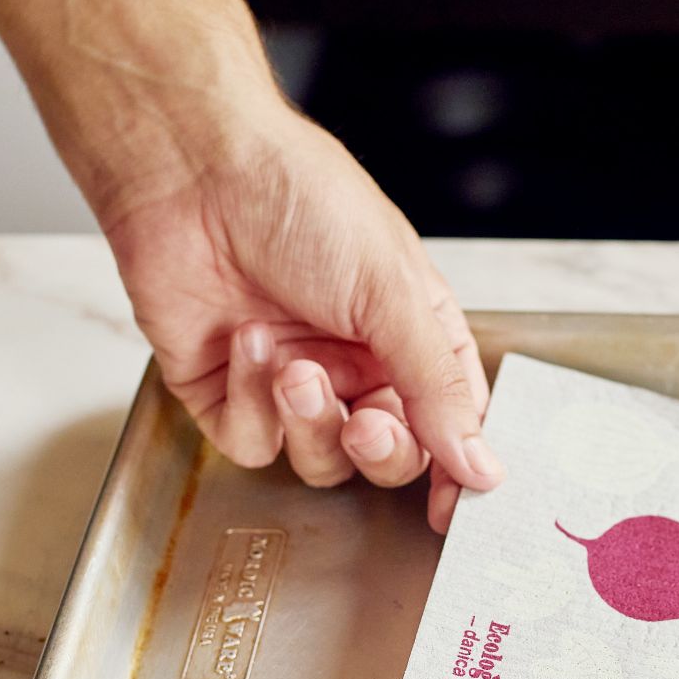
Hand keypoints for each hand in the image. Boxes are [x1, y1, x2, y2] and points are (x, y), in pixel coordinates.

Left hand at [101, 108, 502, 531]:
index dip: (455, 466)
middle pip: (388, 456)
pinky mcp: (228, 395)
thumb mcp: (393, 294)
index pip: (450, 421)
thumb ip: (438, 390)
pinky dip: (252, 403)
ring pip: (321, 460)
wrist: (193, 172)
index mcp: (411, 334)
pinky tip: (244, 344)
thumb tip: (484, 466)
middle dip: (380, 449)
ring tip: (292, 365)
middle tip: (368, 424)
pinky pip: (254, 443)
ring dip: (311, 421)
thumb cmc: (302, 202)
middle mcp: (355, 363)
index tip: (456, 507)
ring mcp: (291, 384)